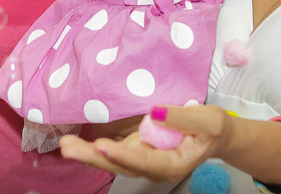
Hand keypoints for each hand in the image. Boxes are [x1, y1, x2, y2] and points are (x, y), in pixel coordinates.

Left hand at [60, 105, 231, 181]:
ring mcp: (142, 158)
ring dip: (88, 153)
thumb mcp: (207, 121)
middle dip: (94, 157)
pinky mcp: (136, 147)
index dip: (124, 155)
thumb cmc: (213, 128)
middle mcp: (153, 167)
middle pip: (121, 165)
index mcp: (172, 164)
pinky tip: (75, 140)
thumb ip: (182, 118)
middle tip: (68, 148)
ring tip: (65, 144)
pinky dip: (93, 146)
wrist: (215, 135)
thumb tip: (155, 112)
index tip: (103, 145)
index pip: (145, 162)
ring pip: (112, 160)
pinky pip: (113, 151)